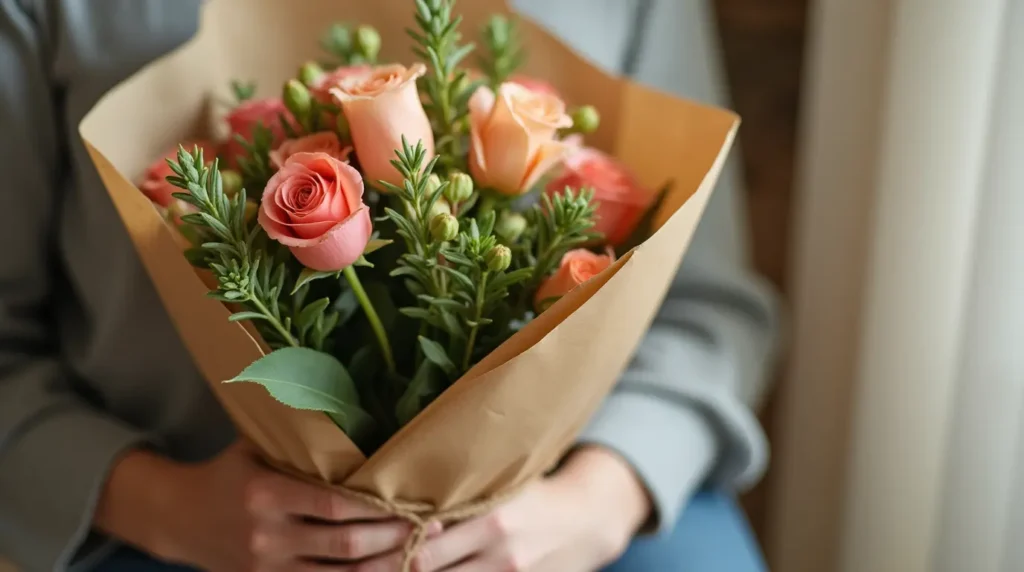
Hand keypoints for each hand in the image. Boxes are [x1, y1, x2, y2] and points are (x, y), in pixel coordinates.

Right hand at [95, 442, 431, 570]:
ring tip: (417, 558)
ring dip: (381, 570)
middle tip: (429, 531)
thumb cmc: (229, 471)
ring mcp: (265, 568)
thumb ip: (297, 432)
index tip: (413, 505)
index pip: (335, 504)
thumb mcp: (255, 444)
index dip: (378, 509)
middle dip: (391, 540)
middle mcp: (266, 535)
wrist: (177, 516)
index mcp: (266, 492)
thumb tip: (351, 398)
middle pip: (344, 546)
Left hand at [358, 446, 651, 571]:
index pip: (423, 529)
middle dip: (381, 567)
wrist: (586, 518)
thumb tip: (396, 471)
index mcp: (489, 507)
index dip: (383, 537)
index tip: (349, 535)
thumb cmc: (529, 487)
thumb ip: (456, 480)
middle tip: (343, 563)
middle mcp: (496, 544)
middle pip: (423, 565)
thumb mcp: (498, 474)